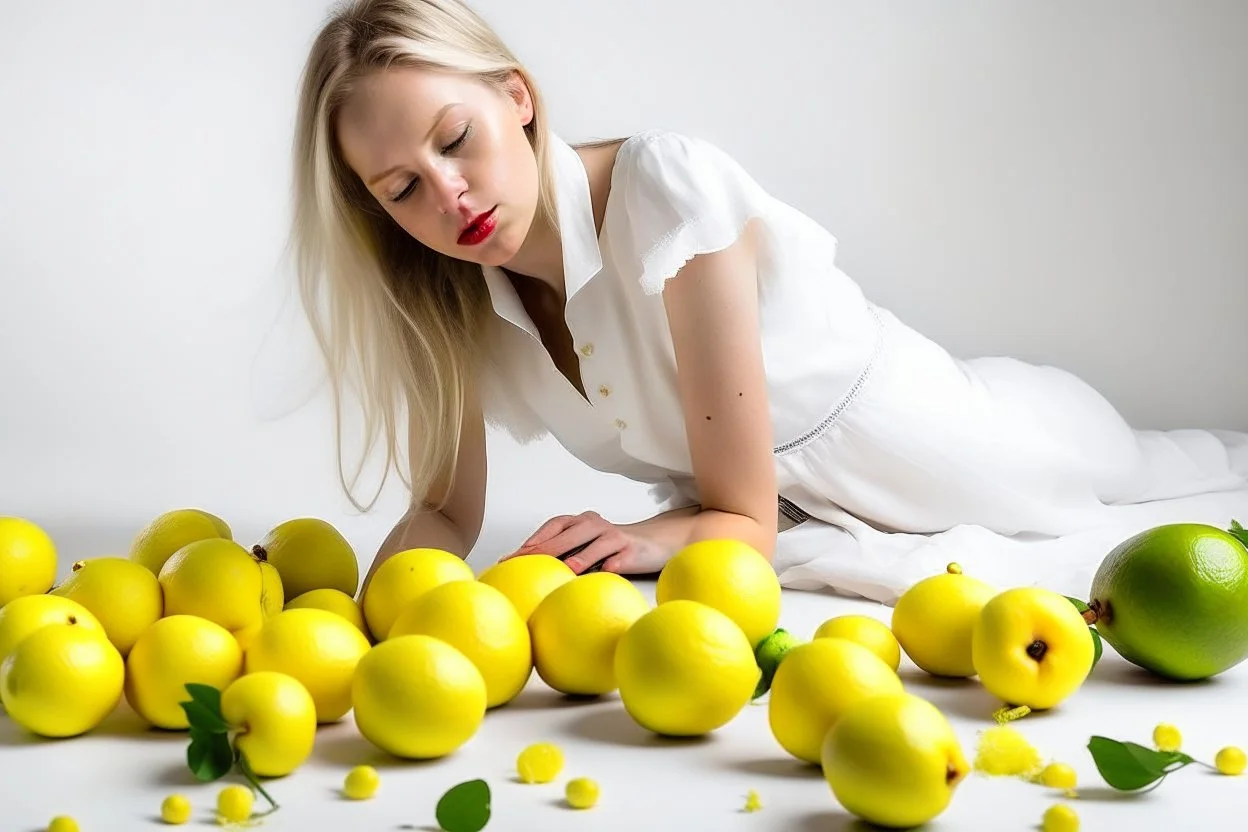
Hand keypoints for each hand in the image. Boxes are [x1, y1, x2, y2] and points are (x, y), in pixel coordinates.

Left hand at [502, 510, 672, 575]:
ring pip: (595, 545)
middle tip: (527, 564)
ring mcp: (615, 537)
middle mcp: (596, 525)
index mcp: (581, 521)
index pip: (553, 527)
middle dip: (546, 549)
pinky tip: (605, 573)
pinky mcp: (632, 551)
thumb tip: (528, 568)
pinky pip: (620, 558)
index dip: (533, 541)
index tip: (512, 557)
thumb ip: (563, 551)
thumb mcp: (586, 543)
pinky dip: (612, 565)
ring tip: (566, 570)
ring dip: (580, 558)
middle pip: (569, 535)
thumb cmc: (612, 546)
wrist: (654, 541)